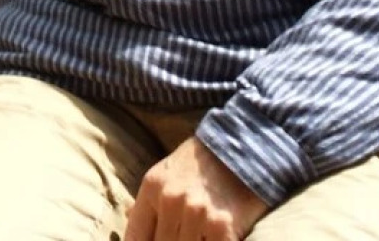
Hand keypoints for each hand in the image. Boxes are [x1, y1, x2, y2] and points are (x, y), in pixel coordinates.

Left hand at [125, 137, 267, 240]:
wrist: (248, 146)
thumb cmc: (206, 161)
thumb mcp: (168, 171)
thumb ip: (151, 199)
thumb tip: (131, 220)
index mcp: (152, 187)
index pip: (136, 236)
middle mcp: (170, 200)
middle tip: (183, 236)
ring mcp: (196, 214)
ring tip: (200, 236)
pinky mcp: (222, 226)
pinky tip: (217, 238)